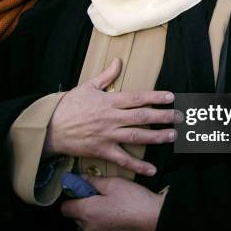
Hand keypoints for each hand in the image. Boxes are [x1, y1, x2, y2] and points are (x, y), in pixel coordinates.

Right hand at [44, 57, 179, 175]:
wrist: (50, 127)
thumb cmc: (69, 106)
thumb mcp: (88, 86)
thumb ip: (106, 75)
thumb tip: (118, 60)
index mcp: (110, 101)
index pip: (137, 98)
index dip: (155, 97)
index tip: (171, 97)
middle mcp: (112, 118)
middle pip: (142, 117)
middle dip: (163, 117)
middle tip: (180, 117)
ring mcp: (108, 135)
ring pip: (136, 136)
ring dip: (156, 137)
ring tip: (173, 136)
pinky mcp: (102, 150)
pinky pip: (122, 159)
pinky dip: (137, 165)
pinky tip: (152, 170)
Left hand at [61, 176, 164, 230]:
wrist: (155, 220)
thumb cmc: (134, 201)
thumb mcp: (113, 183)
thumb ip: (92, 181)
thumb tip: (80, 178)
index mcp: (86, 213)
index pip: (65, 207)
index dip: (73, 196)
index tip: (83, 188)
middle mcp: (89, 228)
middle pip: (76, 215)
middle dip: (85, 204)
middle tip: (102, 193)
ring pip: (88, 222)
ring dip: (95, 213)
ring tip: (113, 202)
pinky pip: (100, 229)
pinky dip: (105, 221)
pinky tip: (119, 212)